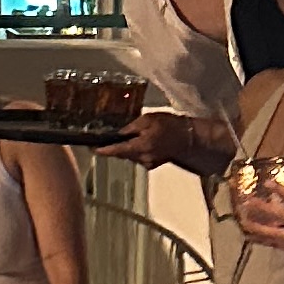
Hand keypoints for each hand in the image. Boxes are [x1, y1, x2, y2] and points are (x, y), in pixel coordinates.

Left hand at [102, 112, 231, 173]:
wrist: (190, 138)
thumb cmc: (170, 126)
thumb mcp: (149, 120)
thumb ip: (132, 127)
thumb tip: (119, 133)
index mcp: (139, 147)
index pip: (116, 150)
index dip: (103, 150)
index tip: (92, 148)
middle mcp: (142, 158)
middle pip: (122, 154)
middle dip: (113, 148)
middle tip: (104, 139)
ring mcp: (148, 162)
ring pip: (130, 156)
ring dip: (125, 148)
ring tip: (122, 138)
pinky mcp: (154, 163)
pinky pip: (139, 156)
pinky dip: (135, 150)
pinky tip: (138, 141)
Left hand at [235, 181, 283, 271]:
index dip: (281, 190)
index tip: (267, 183)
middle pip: (281, 213)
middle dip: (264, 207)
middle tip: (248, 201)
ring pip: (275, 231)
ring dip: (258, 226)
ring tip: (244, 221)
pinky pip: (277, 243)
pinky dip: (263, 240)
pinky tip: (250, 237)